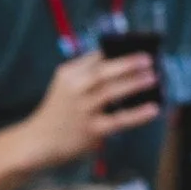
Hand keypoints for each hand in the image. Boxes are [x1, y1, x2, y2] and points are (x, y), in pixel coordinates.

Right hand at [28, 46, 158, 169]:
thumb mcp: (66, 85)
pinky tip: (153, 108)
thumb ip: (89, 72)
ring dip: (134, 83)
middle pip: (103, 72)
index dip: (119, 51)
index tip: (139, 47)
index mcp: (69, 73)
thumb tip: (126, 62)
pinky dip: (137, 114)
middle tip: (149, 59)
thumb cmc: (59, 110)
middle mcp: (74, 89)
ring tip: (153, 77)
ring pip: (111, 92)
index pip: (97, 57)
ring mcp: (82, 110)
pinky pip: (118, 120)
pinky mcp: (91, 130)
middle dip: (128, 63)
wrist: (37, 141)